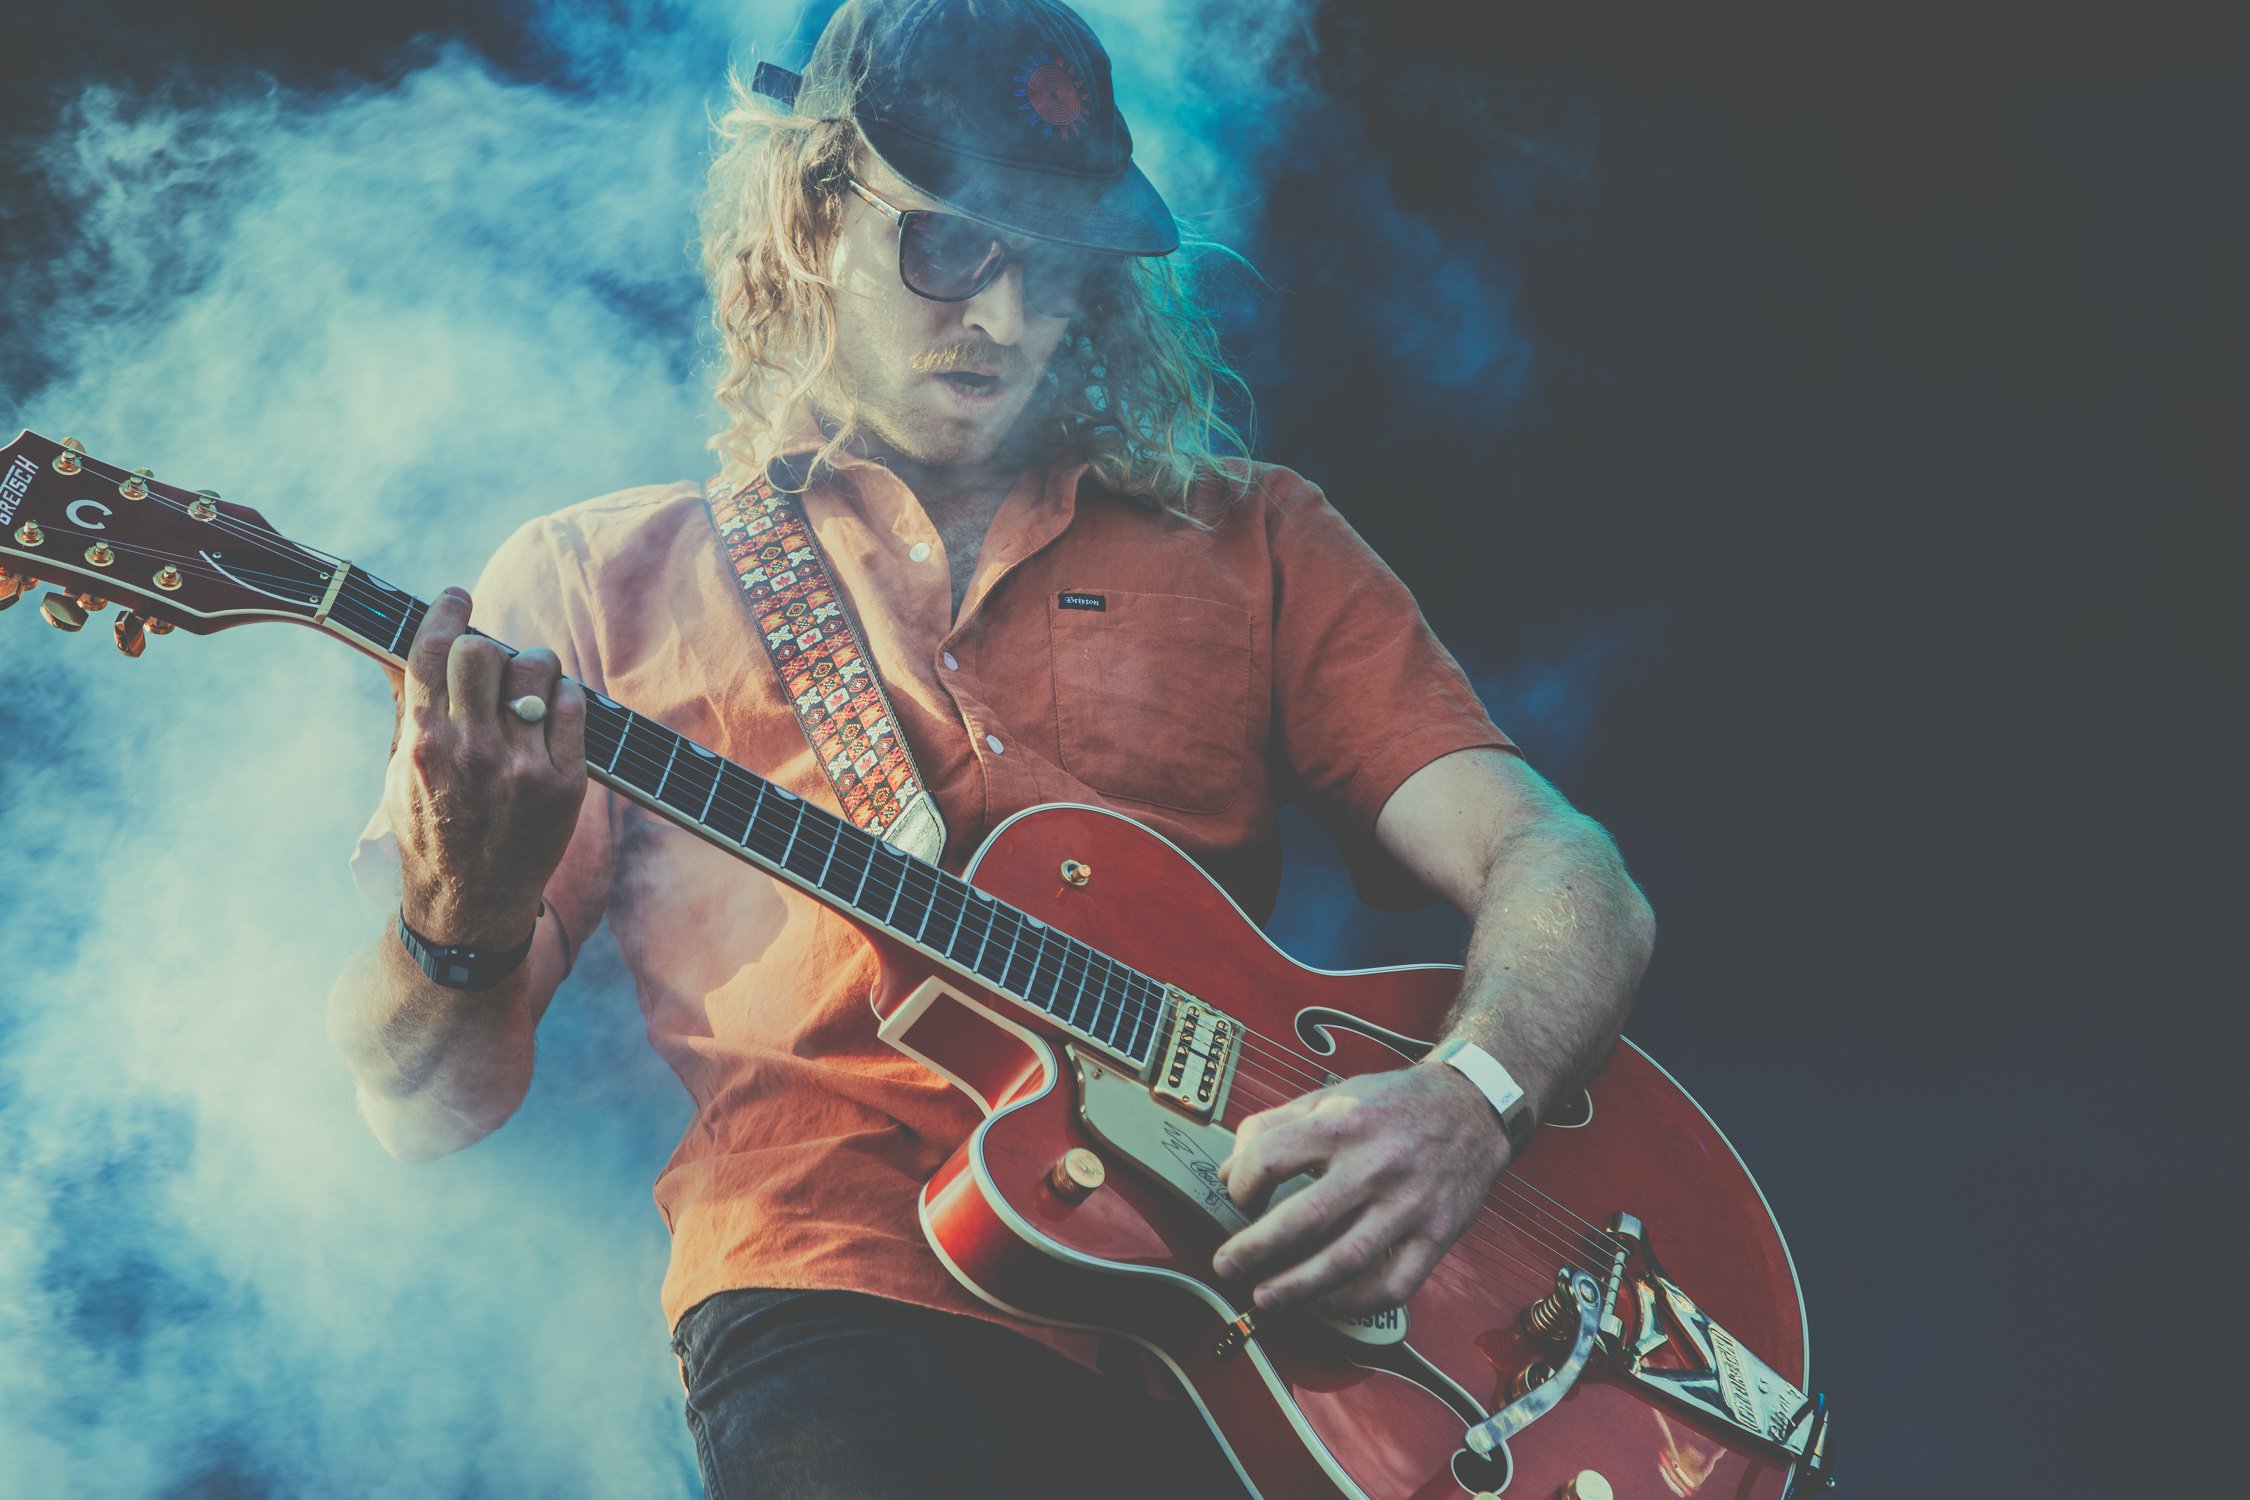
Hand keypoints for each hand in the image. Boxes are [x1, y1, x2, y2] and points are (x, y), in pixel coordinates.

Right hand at [388, 588, 586, 946]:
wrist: (470, 903)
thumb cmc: (431, 829)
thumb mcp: (398, 770)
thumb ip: (406, 706)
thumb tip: (398, 643)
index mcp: (422, 742)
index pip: (434, 650)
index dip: (447, 612)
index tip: (457, 597)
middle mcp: (472, 750)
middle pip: (484, 651)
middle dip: (487, 648)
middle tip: (491, 663)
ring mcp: (522, 767)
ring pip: (536, 669)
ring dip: (532, 666)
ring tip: (525, 687)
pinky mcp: (565, 783)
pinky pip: (572, 706)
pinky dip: (562, 698)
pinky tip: (550, 712)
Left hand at [1211, 1061, 1511, 1315]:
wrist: (1472, 1106)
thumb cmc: (1392, 1103)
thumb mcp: (1331, 1094)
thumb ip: (1275, 1125)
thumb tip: (1227, 1171)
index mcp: (1343, 1122)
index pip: (1271, 1159)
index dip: (1241, 1183)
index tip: (1238, 1196)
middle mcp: (1375, 1164)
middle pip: (1304, 1219)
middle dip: (1256, 1250)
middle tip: (1226, 1266)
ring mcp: (1409, 1203)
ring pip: (1347, 1259)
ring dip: (1298, 1288)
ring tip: (1264, 1299)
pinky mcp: (1437, 1233)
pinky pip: (1395, 1283)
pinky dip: (1357, 1302)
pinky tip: (1327, 1304)